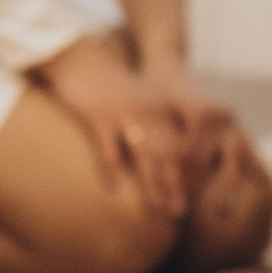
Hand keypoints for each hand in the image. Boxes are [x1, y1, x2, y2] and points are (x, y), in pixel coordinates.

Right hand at [35, 37, 199, 206]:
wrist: (81, 61)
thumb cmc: (110, 88)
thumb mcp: (140, 103)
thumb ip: (156, 127)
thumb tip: (167, 160)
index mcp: (162, 110)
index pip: (183, 146)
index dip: (188, 172)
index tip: (190, 197)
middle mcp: (149, 112)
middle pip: (167, 154)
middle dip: (175, 184)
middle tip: (179, 212)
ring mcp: (124, 113)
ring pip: (143, 153)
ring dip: (150, 182)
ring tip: (154, 206)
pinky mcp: (99, 115)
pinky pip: (107, 146)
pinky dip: (111, 168)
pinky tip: (112, 188)